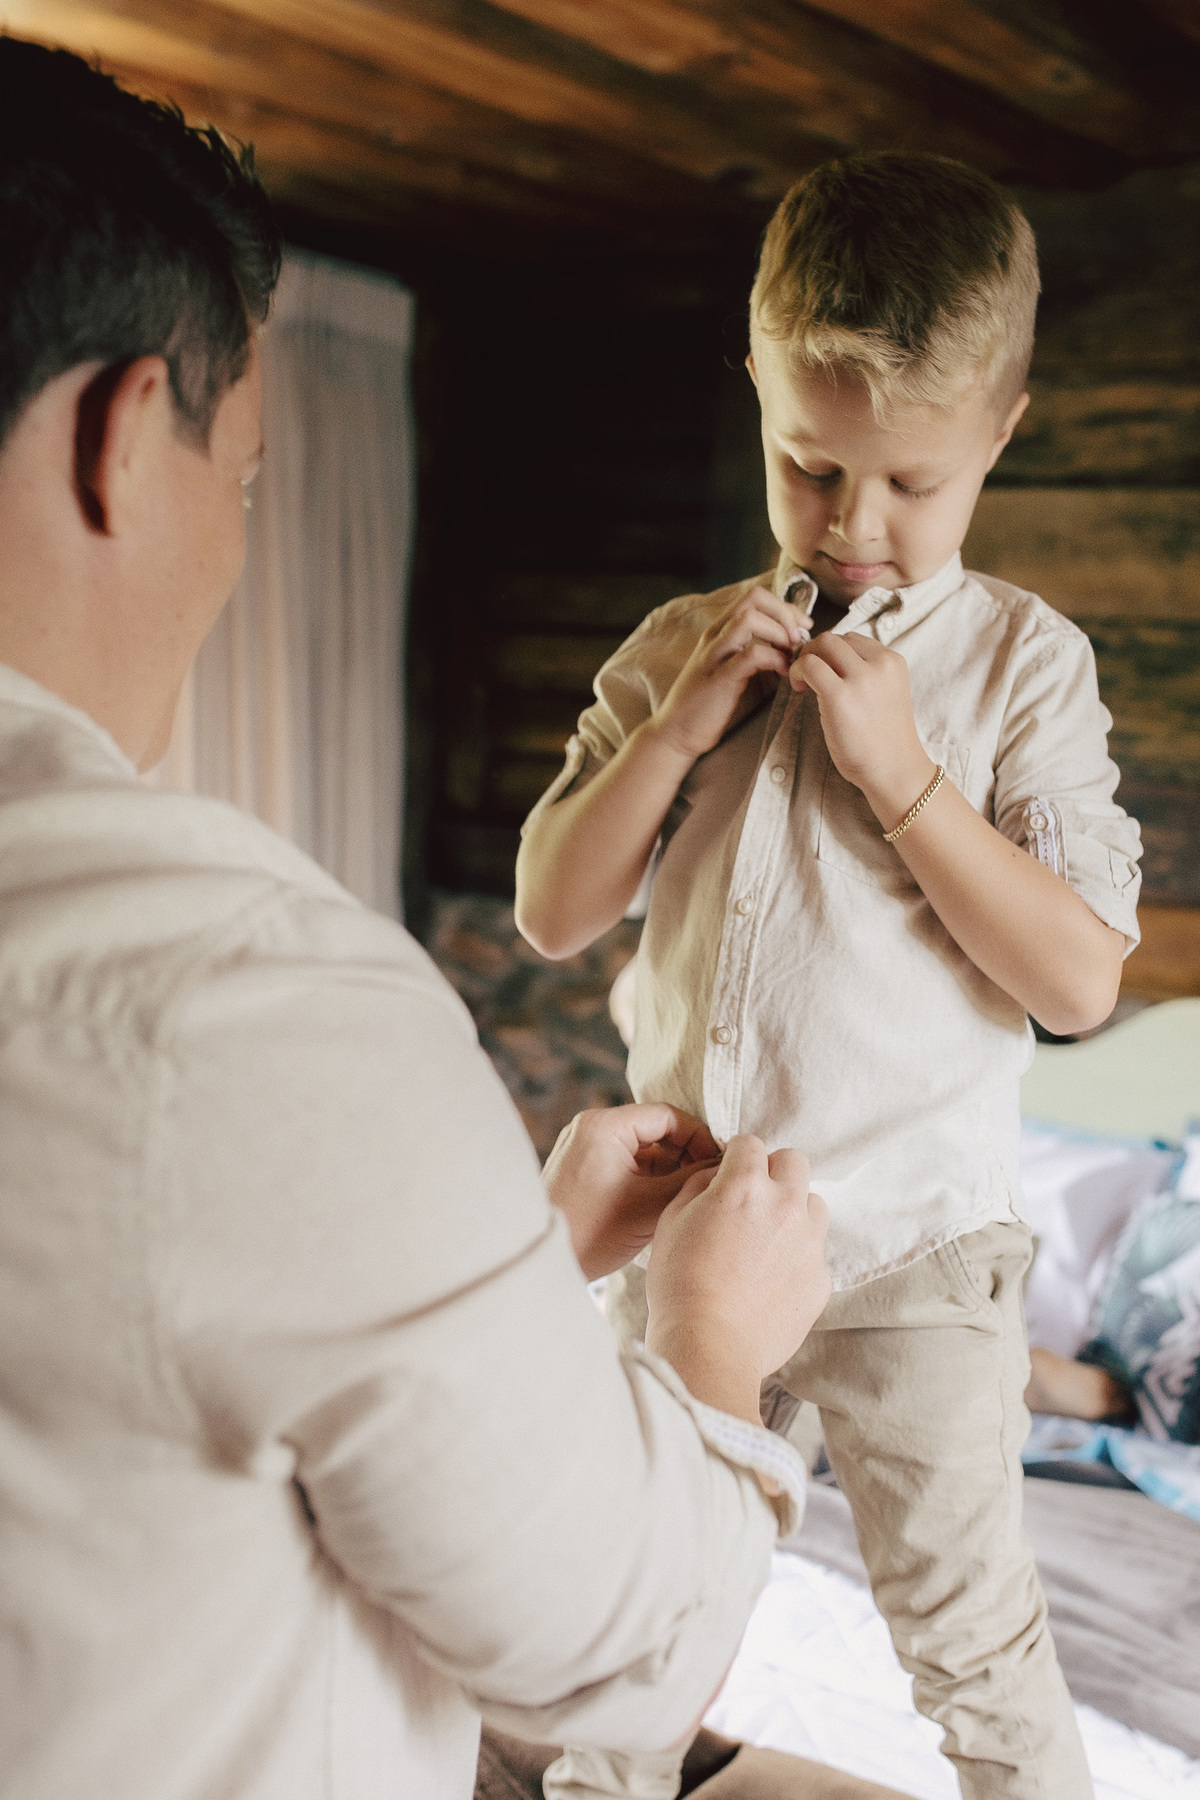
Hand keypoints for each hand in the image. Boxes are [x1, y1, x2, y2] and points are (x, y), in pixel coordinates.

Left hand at [543, 1104, 721, 1280]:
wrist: (542, 1261)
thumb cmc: (590, 1233)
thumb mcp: (650, 1206)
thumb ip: (690, 1180)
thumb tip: (722, 1166)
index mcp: (605, 1125)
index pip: (668, 1116)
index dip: (699, 1138)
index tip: (718, 1165)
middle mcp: (591, 1128)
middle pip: (655, 1130)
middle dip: (685, 1155)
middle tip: (708, 1182)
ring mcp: (584, 1148)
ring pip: (642, 1150)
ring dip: (668, 1170)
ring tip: (690, 1196)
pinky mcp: (582, 1170)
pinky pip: (625, 1165)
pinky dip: (648, 1180)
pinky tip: (665, 1205)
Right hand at [644, 1137, 829, 1424]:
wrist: (709, 1347)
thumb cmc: (680, 1284)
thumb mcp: (672, 1221)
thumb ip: (699, 1185)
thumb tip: (719, 1175)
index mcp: (744, 1186)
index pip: (750, 1143)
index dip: (735, 1157)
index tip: (729, 1174)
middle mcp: (785, 1206)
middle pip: (794, 1161)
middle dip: (773, 1172)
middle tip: (751, 1200)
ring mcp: (809, 1243)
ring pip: (812, 1205)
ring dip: (792, 1211)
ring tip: (765, 1242)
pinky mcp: (820, 1279)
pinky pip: (814, 1252)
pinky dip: (796, 1257)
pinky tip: (770, 1280)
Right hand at [649, 586, 809, 762]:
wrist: (678, 734)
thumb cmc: (712, 706)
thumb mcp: (742, 674)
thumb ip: (765, 658)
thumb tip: (798, 650)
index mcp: (721, 631)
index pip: (756, 597)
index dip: (785, 607)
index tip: (802, 628)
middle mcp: (716, 635)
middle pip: (754, 598)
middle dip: (785, 613)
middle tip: (800, 638)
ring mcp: (715, 654)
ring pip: (750, 619)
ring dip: (779, 632)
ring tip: (791, 654)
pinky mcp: (719, 677)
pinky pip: (751, 654)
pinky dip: (775, 658)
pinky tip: (784, 673)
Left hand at [789, 631, 934, 826]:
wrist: (895, 770)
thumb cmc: (884, 740)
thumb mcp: (885, 694)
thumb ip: (864, 674)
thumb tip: (828, 662)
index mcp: (892, 662)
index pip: (853, 639)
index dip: (831, 652)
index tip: (824, 670)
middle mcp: (879, 664)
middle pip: (835, 637)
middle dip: (815, 651)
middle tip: (806, 674)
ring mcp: (861, 678)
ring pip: (822, 645)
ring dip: (805, 659)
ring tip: (802, 682)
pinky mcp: (840, 696)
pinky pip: (810, 667)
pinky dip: (798, 672)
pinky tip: (799, 689)